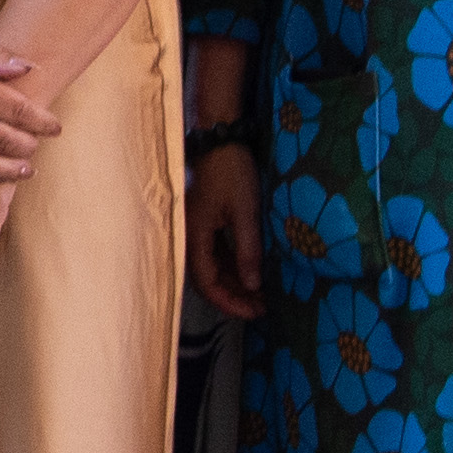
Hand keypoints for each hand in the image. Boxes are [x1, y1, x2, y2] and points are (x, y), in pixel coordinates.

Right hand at [188, 141, 266, 320]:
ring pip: (211, 268)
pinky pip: (215, 254)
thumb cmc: (231, 173)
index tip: (254, 312)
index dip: (229, 302)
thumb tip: (252, 286)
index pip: (207, 282)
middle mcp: (190, 237)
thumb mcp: (245, 212)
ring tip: (259, 296)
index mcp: (195, 236)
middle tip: (261, 309)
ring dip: (233, 284)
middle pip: (207, 279)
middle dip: (233, 297)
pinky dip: (231, 267)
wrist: (221, 140)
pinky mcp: (205, 222)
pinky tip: (249, 273)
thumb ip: (247, 250)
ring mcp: (197, 230)